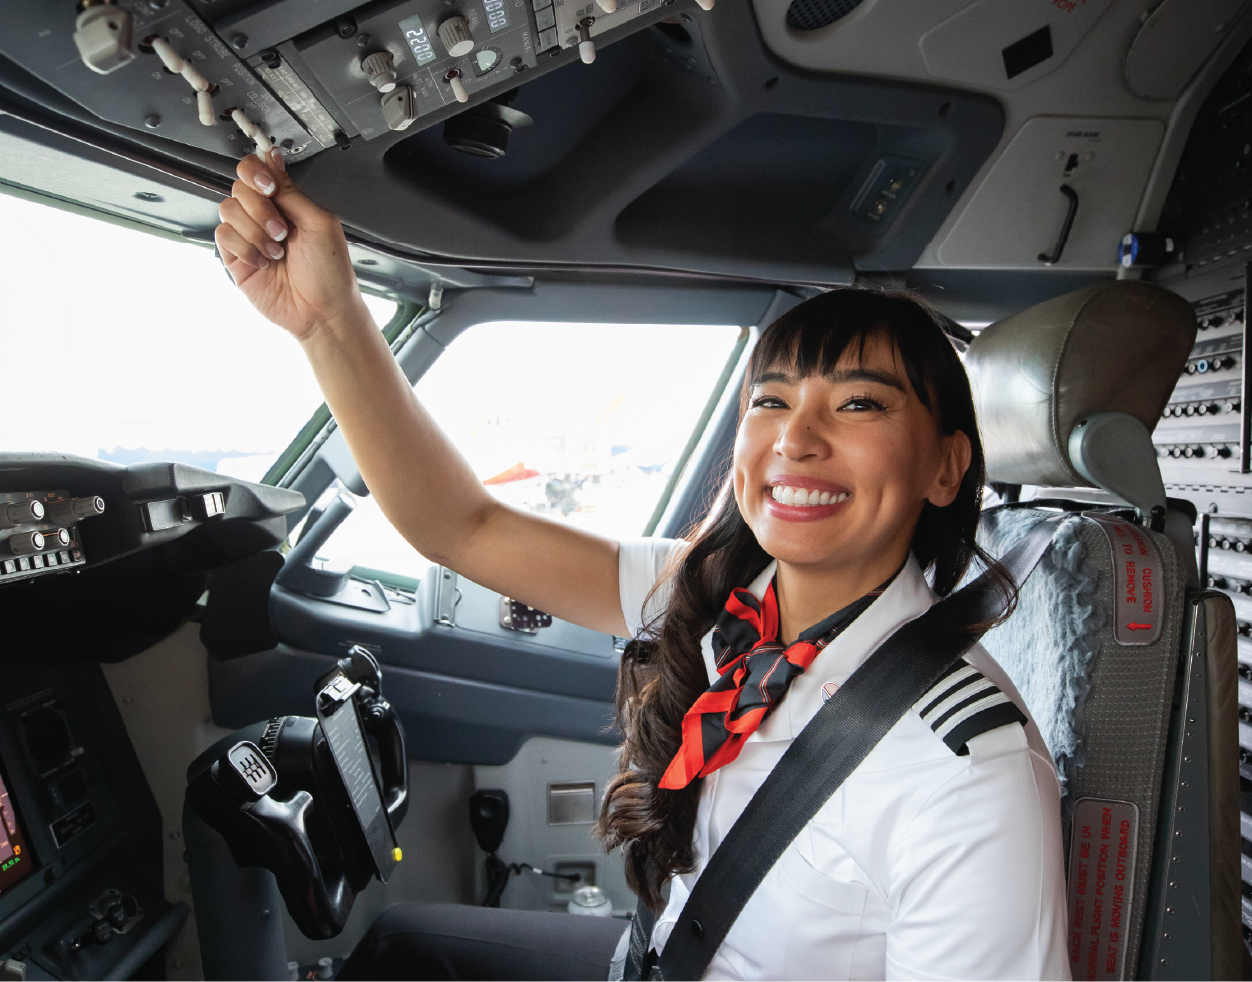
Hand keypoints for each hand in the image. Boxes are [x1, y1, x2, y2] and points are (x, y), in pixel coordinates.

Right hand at [215, 150, 366, 342]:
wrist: (323, 311)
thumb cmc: (330, 273)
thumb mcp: (320, 222)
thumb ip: (291, 190)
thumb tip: (272, 158)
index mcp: (286, 203)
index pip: (256, 171)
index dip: (256, 172)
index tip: (269, 187)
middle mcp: (264, 216)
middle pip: (239, 187)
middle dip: (261, 208)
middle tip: (283, 231)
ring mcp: (248, 236)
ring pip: (228, 209)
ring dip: (255, 230)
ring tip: (277, 251)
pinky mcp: (236, 258)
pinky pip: (223, 236)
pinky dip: (246, 248)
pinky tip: (264, 261)